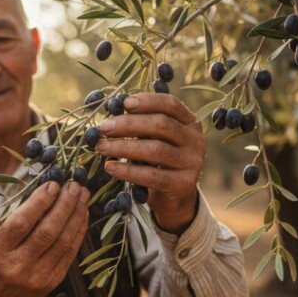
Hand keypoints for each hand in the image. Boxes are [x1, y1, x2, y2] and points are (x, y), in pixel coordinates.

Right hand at [0, 180, 89, 296]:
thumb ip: (15, 210)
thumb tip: (44, 183)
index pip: (20, 223)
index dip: (39, 202)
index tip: (53, 183)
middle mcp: (16, 266)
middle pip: (46, 232)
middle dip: (64, 205)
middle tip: (74, 185)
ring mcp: (36, 277)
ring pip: (63, 242)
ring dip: (76, 215)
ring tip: (83, 194)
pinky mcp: (52, 282)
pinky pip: (70, 252)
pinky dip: (78, 230)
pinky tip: (82, 213)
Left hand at [95, 92, 204, 233]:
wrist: (174, 195)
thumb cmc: (158, 160)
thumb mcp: (154, 138)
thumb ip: (141, 123)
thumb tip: (112, 108)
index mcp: (190, 122)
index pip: (170, 104)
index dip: (147, 101)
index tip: (124, 104)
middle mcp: (195, 140)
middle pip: (161, 125)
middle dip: (129, 124)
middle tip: (104, 128)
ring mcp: (192, 163)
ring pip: (155, 150)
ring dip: (124, 147)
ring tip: (101, 147)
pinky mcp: (183, 184)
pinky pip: (152, 176)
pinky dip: (127, 171)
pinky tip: (110, 167)